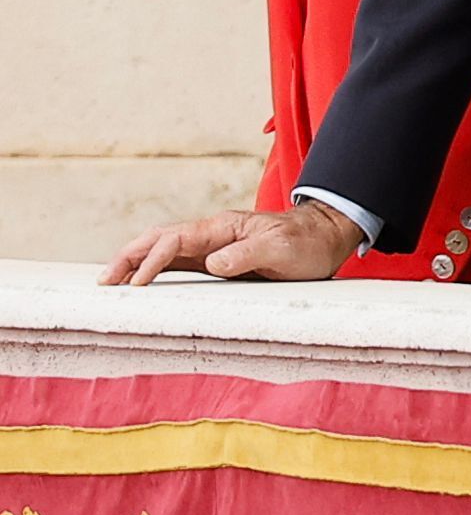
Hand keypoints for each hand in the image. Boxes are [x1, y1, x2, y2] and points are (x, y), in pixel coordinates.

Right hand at [101, 201, 362, 287]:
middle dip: (128, 258)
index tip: (136, 287)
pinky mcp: (219, 259)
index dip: (151, 263)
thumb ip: (247, 254)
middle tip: (102, 282)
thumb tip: (211, 264)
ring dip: (136, 263)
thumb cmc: (306, 243)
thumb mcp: (281, 249)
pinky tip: (142, 284)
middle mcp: (213, 234)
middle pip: (159, 240)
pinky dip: (155, 270)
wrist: (325, 237)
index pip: (175, 242)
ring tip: (110, 283)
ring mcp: (214, 245)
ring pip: (164, 250)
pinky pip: (179, 263)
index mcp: (222, 228)